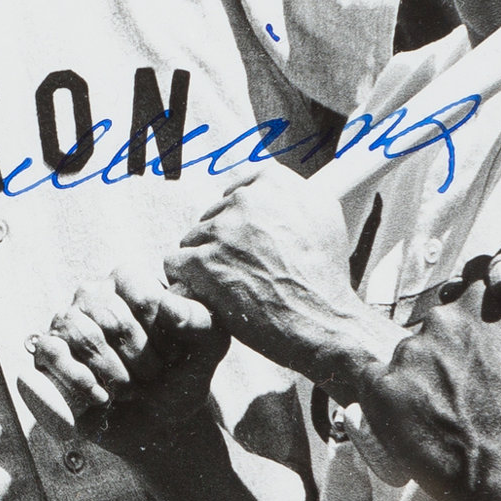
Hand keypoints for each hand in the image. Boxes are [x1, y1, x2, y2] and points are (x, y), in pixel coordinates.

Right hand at [24, 267, 228, 453]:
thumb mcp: (207, 347)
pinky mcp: (49, 351)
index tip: (174, 358)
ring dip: (112, 371)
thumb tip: (168, 305)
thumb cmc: (181, 375)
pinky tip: (101, 396)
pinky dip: (78, 378)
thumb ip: (199, 320)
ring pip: (80, 333)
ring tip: (129, 390)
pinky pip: (51, 352)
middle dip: (139, 359)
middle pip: (111, 317)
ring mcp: (67, 321)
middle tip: (153, 378)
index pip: (141, 295)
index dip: (160, 334)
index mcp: (129, 281)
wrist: (158, 421)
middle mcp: (94, 293)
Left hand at [164, 166, 375, 383]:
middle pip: (213, 216)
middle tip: (248, 271)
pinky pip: (175, 263)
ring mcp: (222, 230)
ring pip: (192, 240)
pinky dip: (186, 281)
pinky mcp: (202, 262)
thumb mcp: (323, 213)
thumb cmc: (325, 275)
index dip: (241, 224)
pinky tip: (208, 295)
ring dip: (206, 262)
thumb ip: (291, 190)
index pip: (235, 193)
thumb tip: (267, 178)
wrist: (323, 321)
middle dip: (223, 242)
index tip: (254, 246)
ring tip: (234, 287)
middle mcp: (246, 200)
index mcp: (274, 182)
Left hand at [349, 267, 500, 500]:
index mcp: (490, 302)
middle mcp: (447, 317)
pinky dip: (385, 401)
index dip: (470, 316)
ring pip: (407, 359)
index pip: (469, 287)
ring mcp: (411, 351)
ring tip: (443, 420)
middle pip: (436, 327)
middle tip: (462, 393)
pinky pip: (373, 384)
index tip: (474, 341)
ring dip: (418, 381)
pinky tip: (408, 423)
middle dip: (446, 354)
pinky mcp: (383, 387)